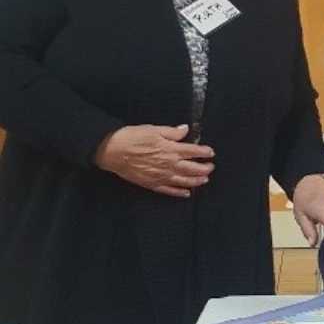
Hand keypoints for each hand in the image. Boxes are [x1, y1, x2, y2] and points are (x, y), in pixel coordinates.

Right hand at [94, 124, 213, 196]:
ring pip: (185, 181)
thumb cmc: (132, 137)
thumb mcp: (153, 129)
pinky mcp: (153, 184)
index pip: (194, 151)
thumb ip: (172, 132)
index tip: (211, 152)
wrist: (112, 151)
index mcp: (171, 149)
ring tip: (205, 180)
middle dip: (205, 168)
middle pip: (193, 169)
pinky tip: (187, 193)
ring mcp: (162, 176)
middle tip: (211, 167)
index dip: (204, 152)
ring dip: (197, 181)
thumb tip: (185, 129)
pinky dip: (180, 192)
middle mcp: (170, 164)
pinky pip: (170, 190)